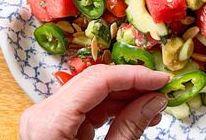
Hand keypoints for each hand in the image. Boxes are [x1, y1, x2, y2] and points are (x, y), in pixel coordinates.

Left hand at [19, 64, 170, 139]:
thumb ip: (130, 128)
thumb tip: (153, 100)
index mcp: (49, 122)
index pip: (97, 81)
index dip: (133, 76)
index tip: (160, 79)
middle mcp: (43, 115)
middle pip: (94, 85)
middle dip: (132, 86)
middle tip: (162, 90)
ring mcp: (47, 121)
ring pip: (93, 96)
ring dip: (126, 99)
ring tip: (155, 107)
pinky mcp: (56, 129)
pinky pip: (88, 112)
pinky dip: (113, 112)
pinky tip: (138, 114)